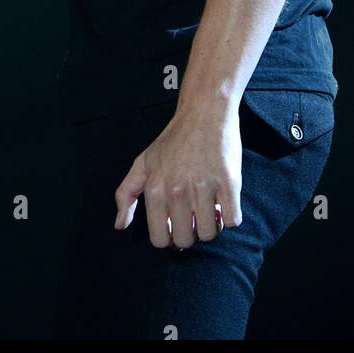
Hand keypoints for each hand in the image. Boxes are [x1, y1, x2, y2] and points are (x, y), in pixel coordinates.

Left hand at [114, 103, 242, 248]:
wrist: (204, 112)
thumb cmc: (173, 139)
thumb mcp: (143, 162)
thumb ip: (126, 193)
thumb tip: (119, 225)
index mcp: (155, 189)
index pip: (160, 239)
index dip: (169, 237)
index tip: (176, 224)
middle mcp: (177, 191)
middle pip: (185, 240)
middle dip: (190, 232)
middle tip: (194, 214)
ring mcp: (204, 187)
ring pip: (209, 233)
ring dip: (212, 225)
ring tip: (209, 206)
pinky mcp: (229, 183)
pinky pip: (233, 221)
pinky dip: (231, 215)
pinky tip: (224, 200)